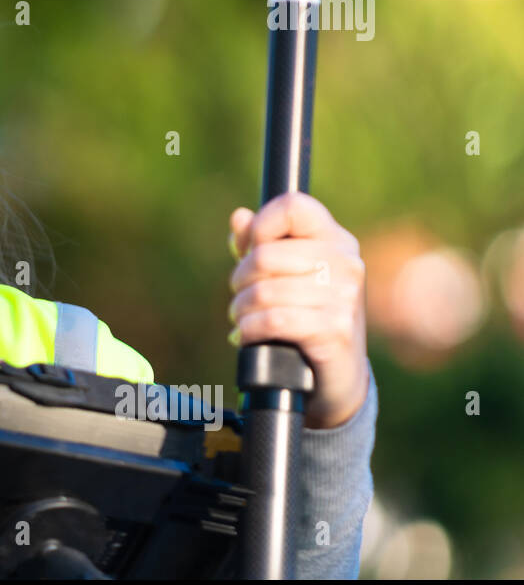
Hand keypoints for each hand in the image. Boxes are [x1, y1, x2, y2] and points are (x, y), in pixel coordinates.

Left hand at [227, 191, 369, 429]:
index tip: (250, 249)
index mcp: (336, 239)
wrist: (336, 377)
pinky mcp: (335, 330)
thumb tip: (239, 218)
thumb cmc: (306, 317)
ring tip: (242, 318)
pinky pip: (272, 320)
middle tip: (240, 298)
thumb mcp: (286, 276)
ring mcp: (345, 297)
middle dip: (240, 279)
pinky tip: (244, 336)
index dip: (260, 225)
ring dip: (241, 309)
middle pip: (265, 254)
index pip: (294, 206)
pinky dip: (248, 330)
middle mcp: (346, 263)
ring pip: (263, 291)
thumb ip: (261, 244)